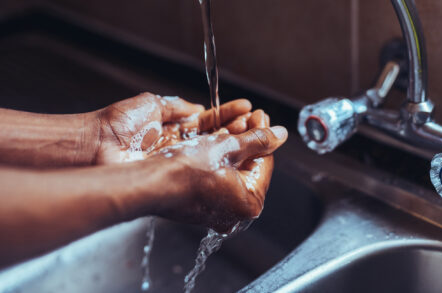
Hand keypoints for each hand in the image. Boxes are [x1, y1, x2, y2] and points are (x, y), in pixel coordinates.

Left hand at [94, 92, 251, 163]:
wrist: (97, 147)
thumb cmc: (118, 125)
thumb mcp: (153, 105)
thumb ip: (179, 107)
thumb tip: (200, 109)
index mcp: (176, 129)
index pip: (210, 122)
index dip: (229, 115)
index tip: (248, 109)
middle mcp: (182, 148)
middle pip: (218, 138)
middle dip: (240, 128)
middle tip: (259, 121)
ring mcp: (181, 164)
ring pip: (217, 152)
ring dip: (238, 141)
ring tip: (256, 129)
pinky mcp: (178, 177)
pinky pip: (207, 168)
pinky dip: (225, 158)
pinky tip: (241, 150)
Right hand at [148, 110, 286, 231]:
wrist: (146, 182)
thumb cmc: (185, 170)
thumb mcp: (228, 146)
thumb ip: (257, 140)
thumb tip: (279, 134)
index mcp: (248, 202)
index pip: (264, 162)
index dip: (264, 134)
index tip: (261, 116)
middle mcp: (232, 209)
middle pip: (248, 165)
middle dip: (249, 136)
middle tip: (251, 115)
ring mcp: (214, 206)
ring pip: (230, 167)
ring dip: (233, 142)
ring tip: (234, 120)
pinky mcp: (197, 200)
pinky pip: (214, 173)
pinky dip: (216, 154)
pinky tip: (215, 135)